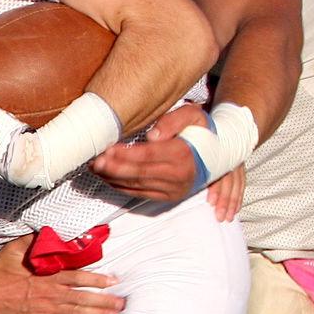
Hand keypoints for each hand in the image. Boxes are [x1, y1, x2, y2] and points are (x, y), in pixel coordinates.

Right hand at [0, 234, 122, 313]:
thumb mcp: (14, 250)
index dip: (98, 279)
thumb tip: (48, 231)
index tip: (114, 280)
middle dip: (106, 301)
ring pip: (79, 313)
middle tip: (124, 303)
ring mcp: (48, 311)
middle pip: (85, 298)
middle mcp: (52, 295)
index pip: (79, 278)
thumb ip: (33, 240)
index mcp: (48, 277)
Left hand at [88, 105, 244, 218]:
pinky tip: (108, 177)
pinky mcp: (168, 198)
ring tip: (96, 168)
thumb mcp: (194, 116)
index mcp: (183, 155)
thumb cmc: (200, 131)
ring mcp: (173, 190)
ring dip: (113, 178)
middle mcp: (179, 176)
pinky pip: (140, 194)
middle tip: (95, 162)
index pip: (148, 156)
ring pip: (137, 186)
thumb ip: (173, 120)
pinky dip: (121, 187)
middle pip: (139, 174)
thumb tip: (152, 135)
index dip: (125, 154)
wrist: (218, 154)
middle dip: (114, 169)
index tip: (107, 149)